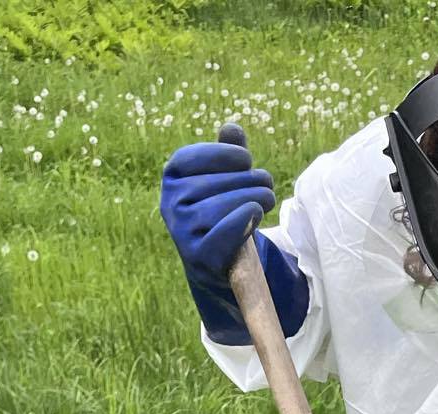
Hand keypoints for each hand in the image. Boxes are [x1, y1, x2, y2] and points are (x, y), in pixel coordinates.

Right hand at [160, 138, 309, 343]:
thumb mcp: (227, 179)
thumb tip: (232, 129)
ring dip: (250, 199)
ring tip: (268, 197)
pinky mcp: (198, 257)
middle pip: (209, 185)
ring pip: (216, 209)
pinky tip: (255, 212)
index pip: (191, 159)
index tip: (246, 159)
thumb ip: (229, 153)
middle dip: (246, 180)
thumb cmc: (225, 209)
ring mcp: (181, 233)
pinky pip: (220, 235)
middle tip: (267, 182)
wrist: (220, 259)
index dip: (222, 155)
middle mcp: (170, 204)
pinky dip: (241, 221)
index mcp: (172, 178)